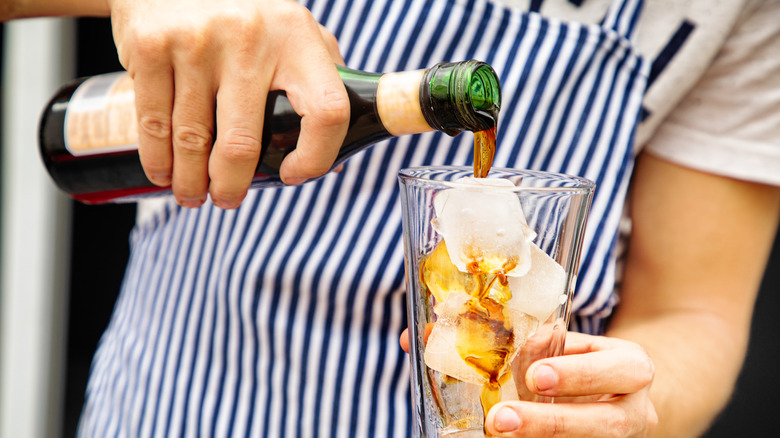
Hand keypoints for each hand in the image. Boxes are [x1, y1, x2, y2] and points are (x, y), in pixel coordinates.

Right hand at [108, 0, 348, 207]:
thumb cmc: (244, 17)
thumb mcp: (293, 32)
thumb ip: (320, 82)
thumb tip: (334, 158)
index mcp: (297, 37)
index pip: (327, 111)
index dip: (317, 156)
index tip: (292, 174)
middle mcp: (250, 36)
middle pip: (244, 143)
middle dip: (232, 186)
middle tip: (226, 199)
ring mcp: (197, 40)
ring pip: (193, 141)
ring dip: (190, 182)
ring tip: (191, 194)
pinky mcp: (151, 45)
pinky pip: (154, 122)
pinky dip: (158, 160)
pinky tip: (163, 172)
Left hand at [485, 332, 657, 436]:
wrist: (618, 392)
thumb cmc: (591, 362)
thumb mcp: (579, 346)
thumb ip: (552, 344)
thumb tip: (519, 348)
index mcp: (635, 367)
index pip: (618, 370)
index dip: (576, 374)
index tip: (534, 376)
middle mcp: (638, 408)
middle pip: (607, 423)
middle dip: (551, 422)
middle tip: (504, 418)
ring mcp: (628, 437)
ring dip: (541, 436)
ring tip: (503, 430)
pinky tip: (515, 437)